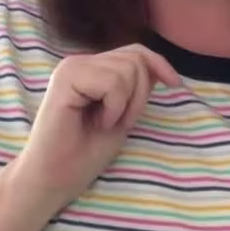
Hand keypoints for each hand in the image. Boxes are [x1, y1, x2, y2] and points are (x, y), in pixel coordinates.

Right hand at [13, 44, 180, 204]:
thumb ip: (135, 88)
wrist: (54, 178)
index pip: (134, 52)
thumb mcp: (122, 115)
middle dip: (140, 95)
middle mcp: (80, 62)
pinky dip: (114, 106)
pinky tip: (98, 122)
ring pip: (127, 69)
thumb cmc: (85, 153)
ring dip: (127, 104)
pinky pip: (112, 82)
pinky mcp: (66, 78)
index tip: (175, 84)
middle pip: (135, 59)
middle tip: (119, 122)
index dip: (158, 63)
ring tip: (106, 123)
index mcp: (92, 69)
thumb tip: (156, 66)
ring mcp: (71, 67)